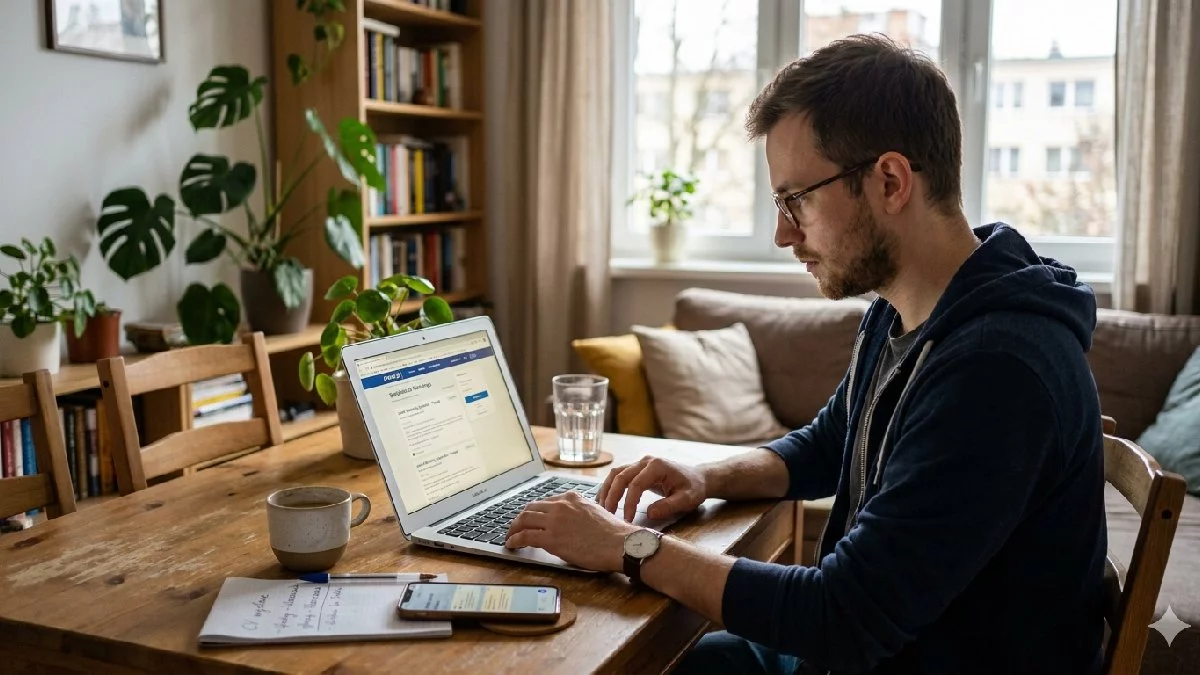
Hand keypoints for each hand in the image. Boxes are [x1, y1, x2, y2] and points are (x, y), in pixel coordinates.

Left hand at [504, 491, 636, 571]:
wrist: (620, 543)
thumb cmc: (613, 533)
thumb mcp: (594, 511)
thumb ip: (578, 512)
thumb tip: (569, 522)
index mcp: (571, 497)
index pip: (545, 502)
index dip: (535, 512)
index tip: (531, 519)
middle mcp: (560, 506)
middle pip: (530, 508)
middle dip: (520, 518)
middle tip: (516, 527)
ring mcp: (554, 521)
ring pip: (524, 520)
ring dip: (514, 528)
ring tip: (510, 536)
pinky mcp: (551, 538)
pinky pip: (525, 536)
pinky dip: (515, 539)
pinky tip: (512, 544)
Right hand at [597, 455, 706, 521]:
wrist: (697, 478)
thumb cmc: (693, 488)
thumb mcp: (687, 499)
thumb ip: (669, 506)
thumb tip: (649, 513)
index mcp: (657, 466)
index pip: (636, 484)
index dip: (629, 502)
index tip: (627, 519)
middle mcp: (645, 461)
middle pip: (621, 476)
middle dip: (612, 495)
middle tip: (608, 514)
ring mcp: (640, 463)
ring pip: (616, 473)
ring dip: (607, 489)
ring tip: (602, 508)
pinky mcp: (637, 469)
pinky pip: (619, 475)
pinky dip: (610, 487)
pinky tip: (605, 500)